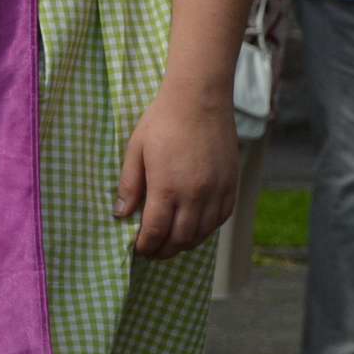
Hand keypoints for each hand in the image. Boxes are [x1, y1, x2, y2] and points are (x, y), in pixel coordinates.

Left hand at [115, 85, 239, 257]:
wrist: (199, 101)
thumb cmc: (162, 122)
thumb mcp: (135, 150)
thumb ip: (129, 185)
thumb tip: (121, 214)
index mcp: (167, 187)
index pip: (156, 230)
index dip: (146, 245)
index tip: (138, 249)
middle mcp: (195, 195)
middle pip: (181, 238)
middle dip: (164, 250)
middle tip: (152, 252)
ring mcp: (217, 192)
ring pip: (202, 233)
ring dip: (185, 244)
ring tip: (171, 245)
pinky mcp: (232, 186)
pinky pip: (221, 219)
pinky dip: (206, 230)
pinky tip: (195, 229)